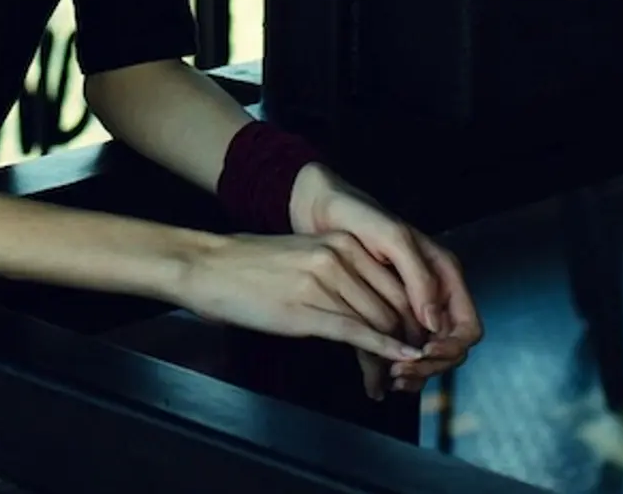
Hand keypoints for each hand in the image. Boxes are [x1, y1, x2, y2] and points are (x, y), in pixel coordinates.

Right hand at [174, 229, 439, 377]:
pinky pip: (355, 332)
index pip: (396, 281)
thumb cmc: (252, 267)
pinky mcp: (307, 308)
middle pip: (394, 303)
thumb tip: (369, 305)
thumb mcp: (306, 257)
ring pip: (378, 322)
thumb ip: (341, 274)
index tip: (413, 339)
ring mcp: (324, 281)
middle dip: (406, 339)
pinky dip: (382, 350)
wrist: (209, 267)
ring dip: (390, 356)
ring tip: (390, 380)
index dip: (411, 316)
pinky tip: (397, 361)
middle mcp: (340, 255)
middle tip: (406, 368)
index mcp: (342, 240)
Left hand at [291, 165, 483, 398]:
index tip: (425, 353)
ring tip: (388, 378)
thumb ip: (419, 277)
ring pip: (427, 354)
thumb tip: (435, 324)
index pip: (467, 327)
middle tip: (400, 373)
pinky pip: (403, 350)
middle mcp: (433, 292)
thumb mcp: (392, 238)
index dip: (452, 347)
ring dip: (415, 372)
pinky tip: (380, 375)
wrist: (322, 208)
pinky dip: (398, 366)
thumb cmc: (358, 215)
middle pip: (450, 347)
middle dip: (431, 365)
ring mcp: (411, 305)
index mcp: (443, 274)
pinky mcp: (387, 312)